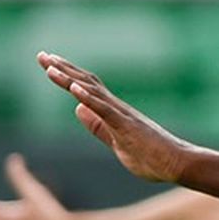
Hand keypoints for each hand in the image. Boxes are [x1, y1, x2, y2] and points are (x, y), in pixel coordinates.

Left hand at [39, 51, 195, 181]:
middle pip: (85, 82)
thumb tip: (76, 109)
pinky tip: (73, 88)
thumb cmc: (151, 157)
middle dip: (62, 69)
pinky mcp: (127, 126)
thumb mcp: (115, 142)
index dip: (66, 75)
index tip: (48, 64)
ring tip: (50, 67)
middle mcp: (116, 107)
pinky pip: (105, 110)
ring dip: (69, 78)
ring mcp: (122, 115)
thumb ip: (97, 126)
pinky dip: (88, 98)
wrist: (177, 164)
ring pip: (92, 92)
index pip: (86, 88)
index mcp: (113, 112)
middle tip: (41, 55)